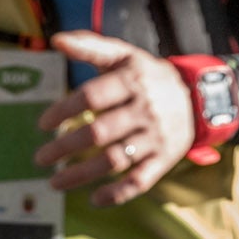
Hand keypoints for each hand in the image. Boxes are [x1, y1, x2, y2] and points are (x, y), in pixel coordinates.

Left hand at [35, 32, 195, 206]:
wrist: (197, 96)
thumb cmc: (146, 75)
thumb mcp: (123, 54)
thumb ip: (89, 46)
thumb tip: (56, 40)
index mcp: (131, 81)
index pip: (92, 96)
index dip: (64, 110)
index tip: (43, 124)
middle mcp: (144, 110)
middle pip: (100, 132)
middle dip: (66, 147)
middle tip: (41, 158)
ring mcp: (156, 137)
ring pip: (116, 159)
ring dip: (82, 174)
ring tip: (55, 183)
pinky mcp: (165, 159)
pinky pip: (141, 180)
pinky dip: (118, 193)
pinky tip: (95, 199)